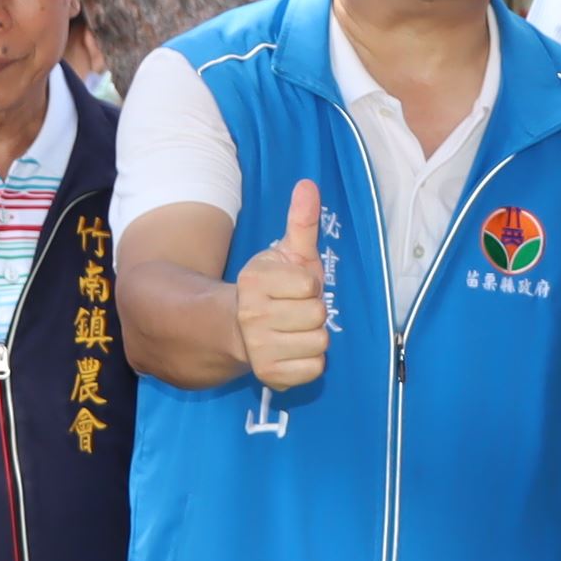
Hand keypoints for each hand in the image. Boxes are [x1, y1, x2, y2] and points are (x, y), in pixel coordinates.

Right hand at [236, 180, 333, 391]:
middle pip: (317, 315)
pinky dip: (311, 362)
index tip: (294, 288)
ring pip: (319, 342)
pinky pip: (315, 369)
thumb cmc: (275, 288)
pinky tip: (294, 351)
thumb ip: (301, 221)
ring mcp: (258, 349)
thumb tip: (309, 184)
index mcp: (255, 282)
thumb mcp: (288, 254)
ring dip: (314, 337)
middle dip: (313, 312)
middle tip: (296, 311)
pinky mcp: (269, 376)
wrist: (241, 329)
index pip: (309, 286)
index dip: (309, 286)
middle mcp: (251, 316)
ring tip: (296, 331)